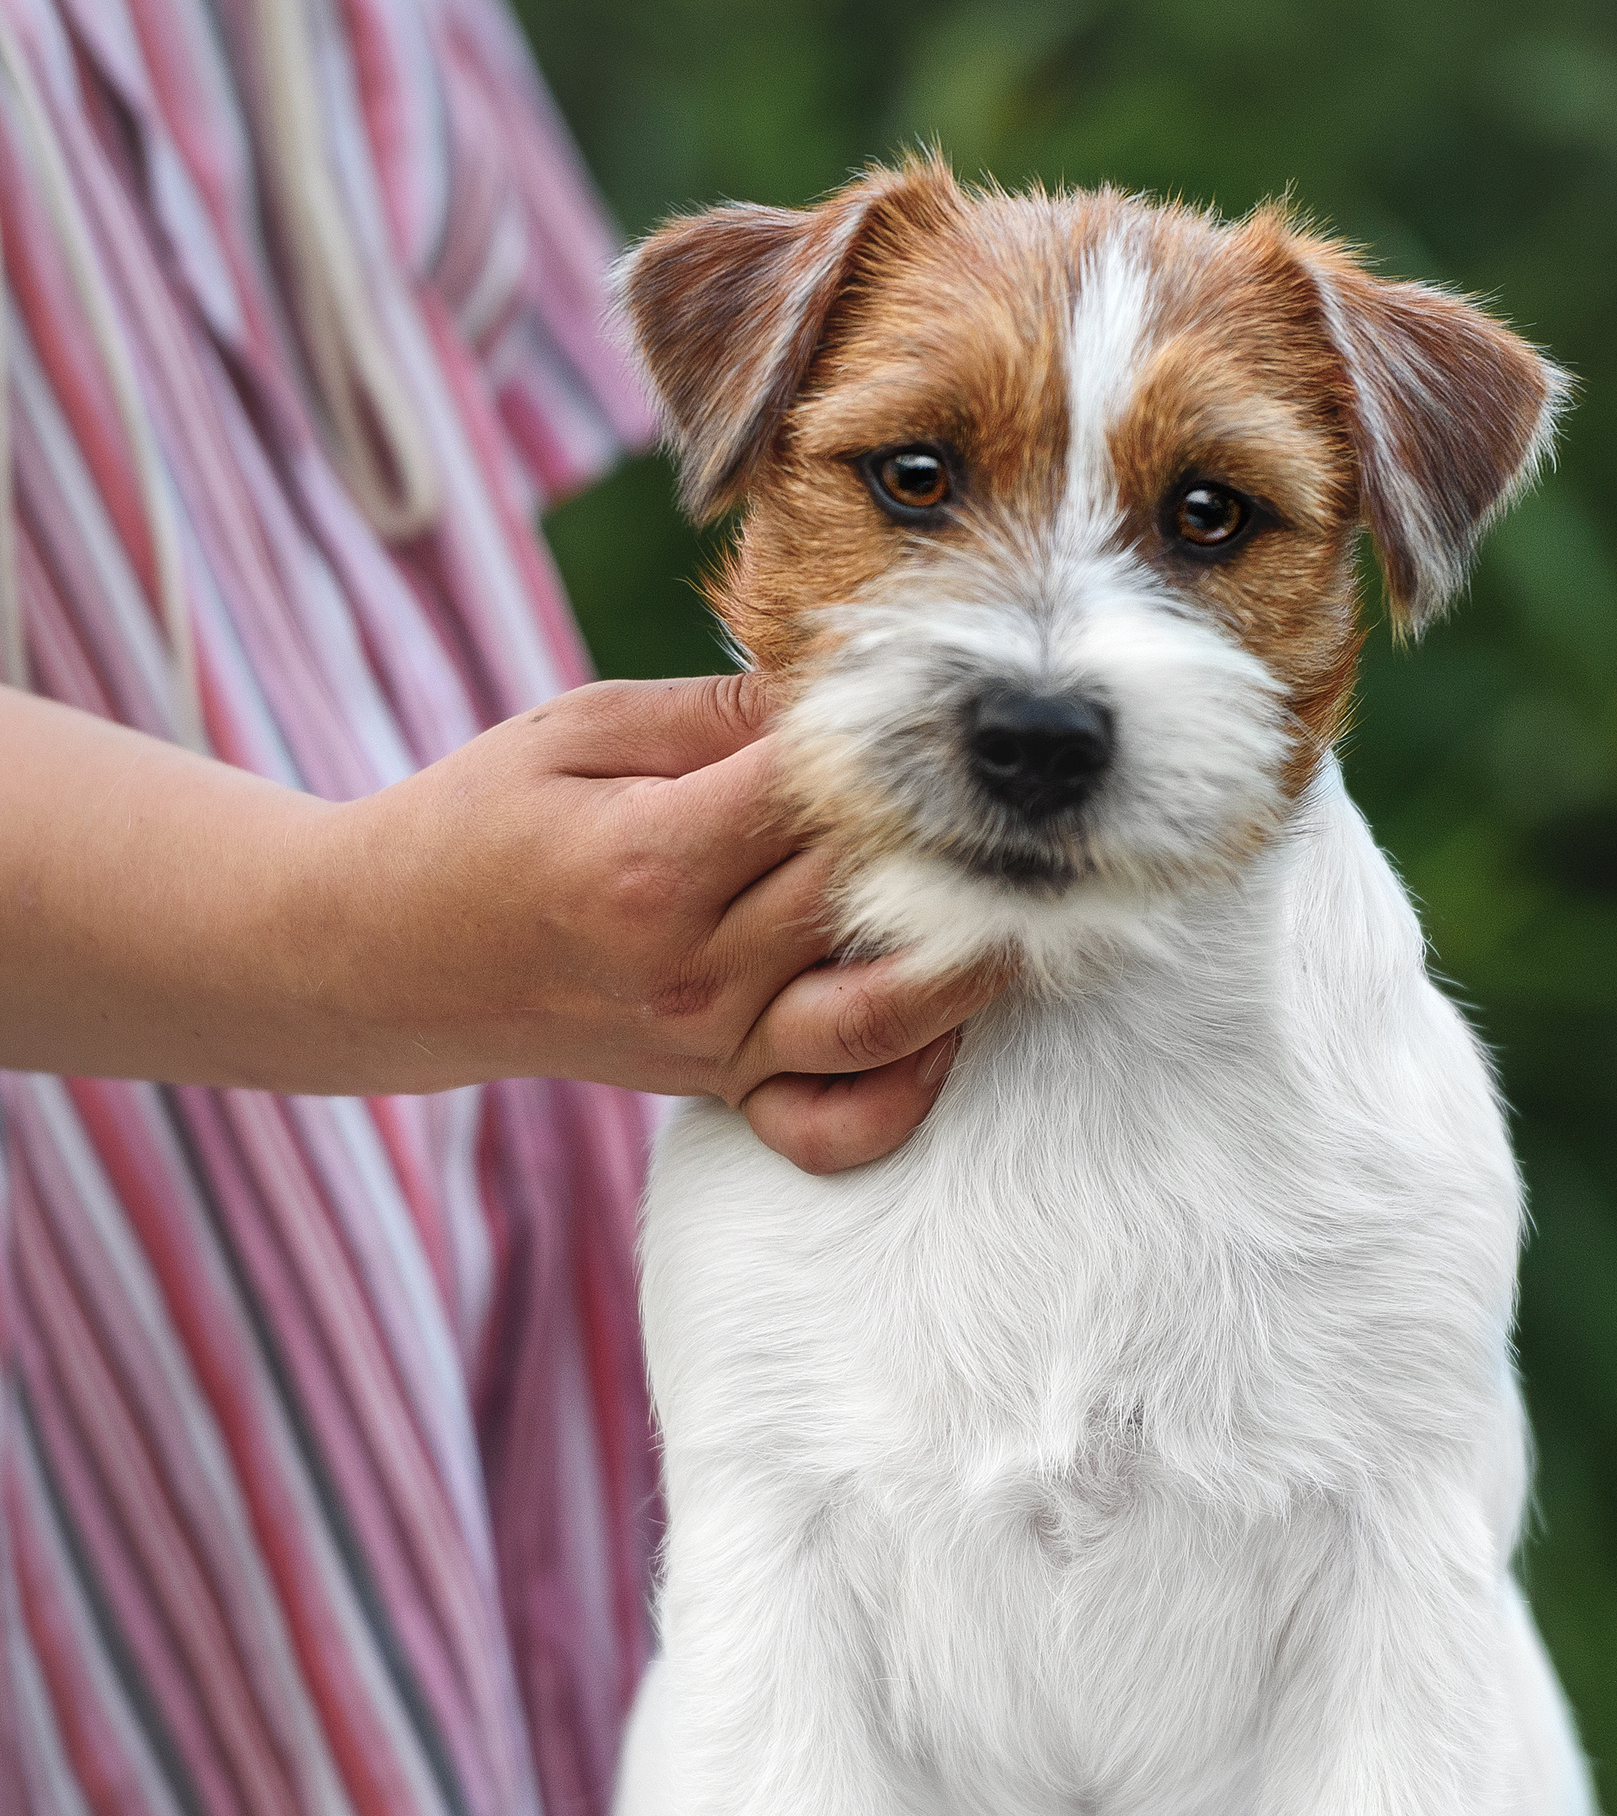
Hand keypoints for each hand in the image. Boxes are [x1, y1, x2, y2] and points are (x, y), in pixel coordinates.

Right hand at [0, 678, 999, 1171]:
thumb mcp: (575, 730)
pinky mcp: (721, 1088)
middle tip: (1022, 791)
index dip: (893, 743)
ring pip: (883, 1015)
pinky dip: (902, 1097)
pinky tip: (943, 1035)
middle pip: (866, 895)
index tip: (944, 701)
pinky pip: (834, 1124)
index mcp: (651, 860)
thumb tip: (846, 691)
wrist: (391, 959)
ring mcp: (713, 1041)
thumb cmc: (481, 821)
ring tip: (1025, 903)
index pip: (818, 793)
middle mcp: (694, 966)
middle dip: (952, 840)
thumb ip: (714, 712)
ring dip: (968, 966)